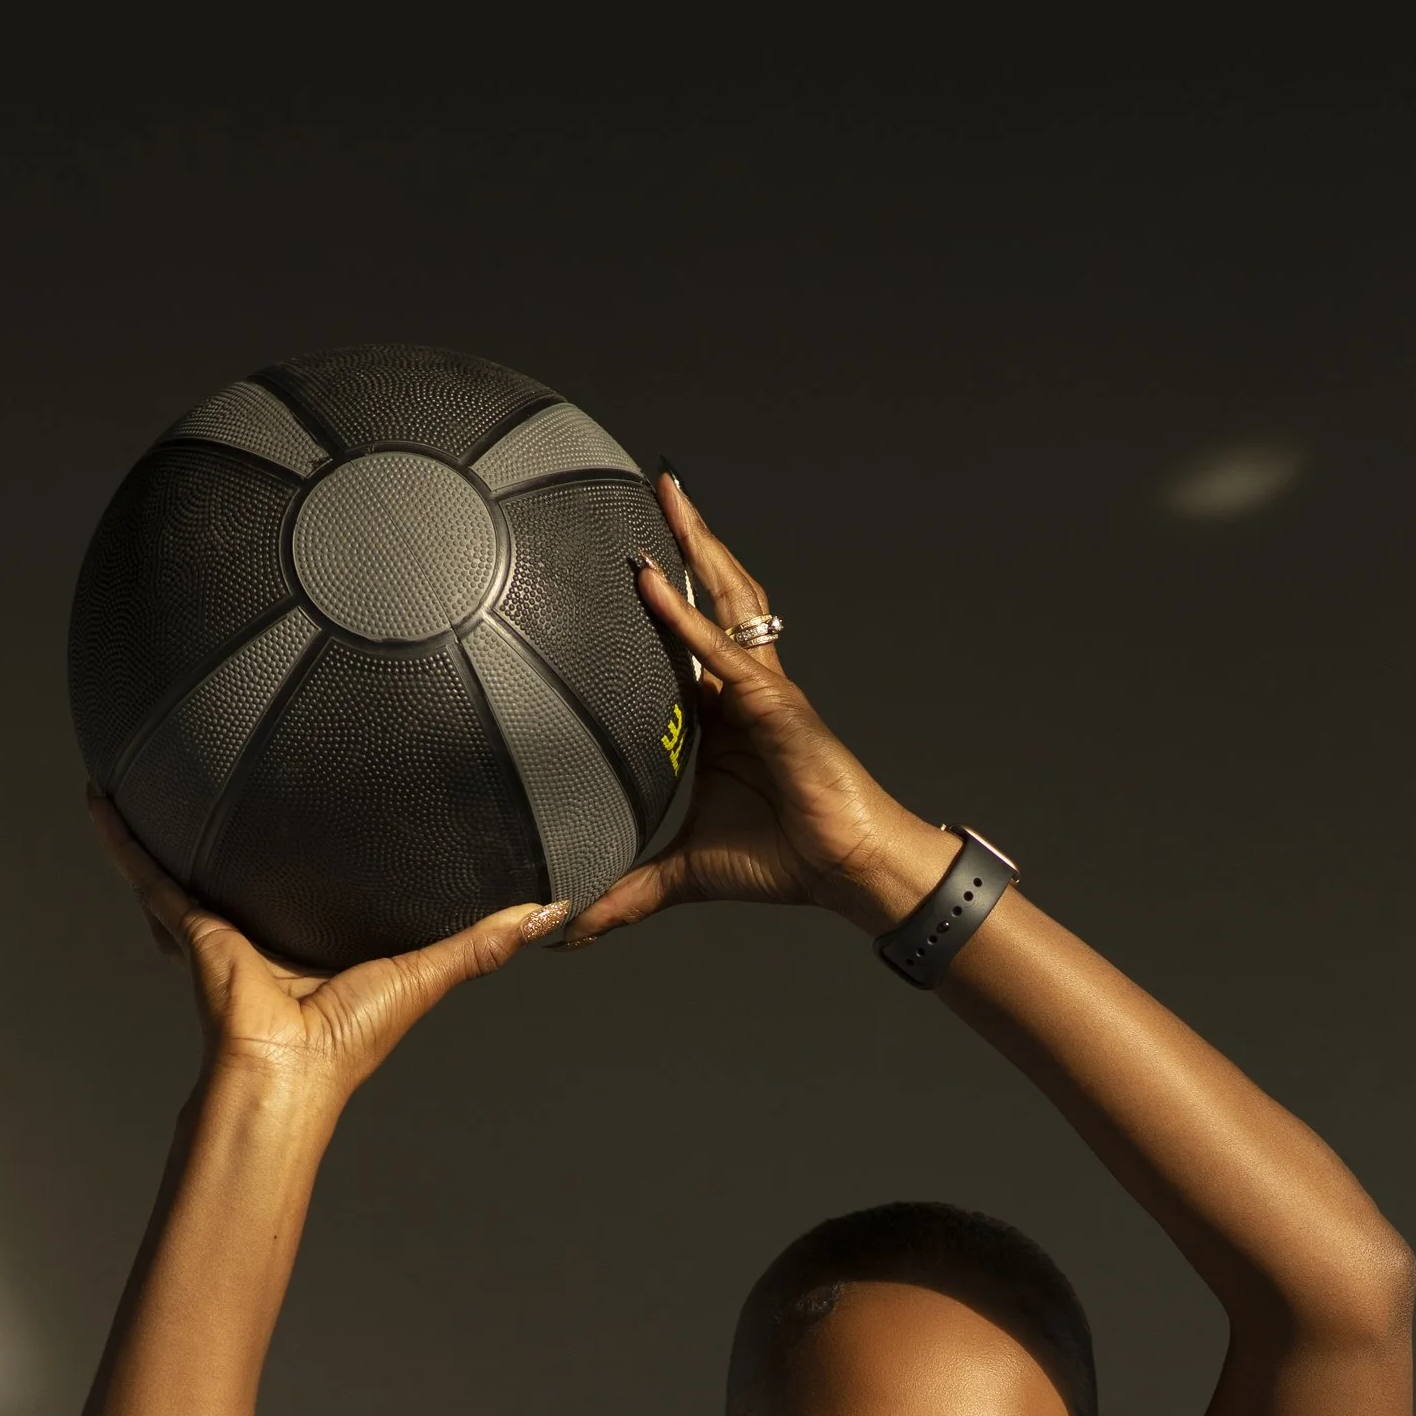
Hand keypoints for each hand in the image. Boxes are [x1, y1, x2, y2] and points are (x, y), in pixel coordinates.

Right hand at [88, 795, 564, 1106]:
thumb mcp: (428, 972)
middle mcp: (263, 927)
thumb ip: (484, 942)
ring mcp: (219, 924)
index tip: (331, 811)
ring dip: (163, 826)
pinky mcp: (189, 922)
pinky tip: (101, 798)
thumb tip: (550, 912)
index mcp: (315, 940)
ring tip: (148, 771)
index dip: (325, 854)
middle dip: (236, 828)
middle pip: (246, 865)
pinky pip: (146, 870)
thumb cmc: (351, 1039)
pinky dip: (120, 839)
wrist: (288, 1069)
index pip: (317, 884)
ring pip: (186, 863)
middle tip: (233, 771)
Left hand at [561, 474, 947, 942]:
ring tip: (667, 493)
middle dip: (687, 538)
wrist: (847, 869)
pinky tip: (651, 581)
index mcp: (725, 712)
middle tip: (654, 485)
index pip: (688, 633)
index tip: (632, 549)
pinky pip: (721, 652)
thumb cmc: (784, 857)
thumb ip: (626, 893)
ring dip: (695, 545)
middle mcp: (746, 687)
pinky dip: (685, 617)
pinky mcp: (776, 706)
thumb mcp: (682, 873)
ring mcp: (764, 689)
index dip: (665, 589)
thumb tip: (568, 930)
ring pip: (726, 600)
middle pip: (714, 593)